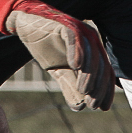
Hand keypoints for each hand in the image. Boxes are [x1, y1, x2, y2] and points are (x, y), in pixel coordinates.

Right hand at [0, 0, 114, 111]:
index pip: (104, 72)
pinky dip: (77, 51)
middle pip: (101, 65)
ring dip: (89, 74)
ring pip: (91, 54)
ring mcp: (80, 31)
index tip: (102, 108)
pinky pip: (75, 38)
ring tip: (83, 90)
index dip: (105, 90)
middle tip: (92, 103)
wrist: (26, 26)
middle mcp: (91, 39)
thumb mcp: (59, 72)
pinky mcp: (66, 24)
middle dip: (98, 86)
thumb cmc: (46, 47)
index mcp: (92, 50)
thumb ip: (70, 86)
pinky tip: (75, 66)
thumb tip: (80, 107)